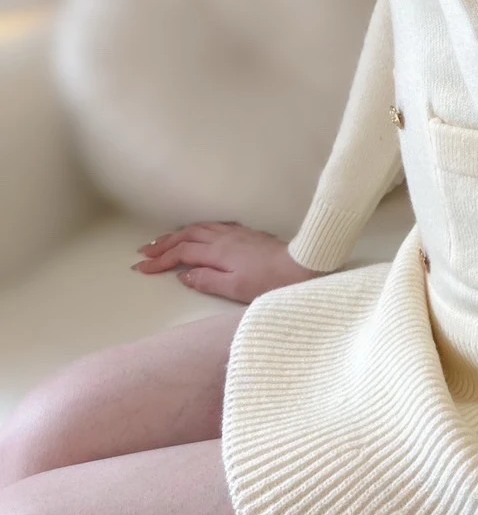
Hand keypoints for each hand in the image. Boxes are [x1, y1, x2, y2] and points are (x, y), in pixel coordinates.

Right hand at [131, 220, 320, 304]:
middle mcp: (223, 238)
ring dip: (177, 234)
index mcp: (217, 252)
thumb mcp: (234, 288)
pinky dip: (196, 229)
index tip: (141, 268)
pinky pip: (213, 226)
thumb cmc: (268, 282)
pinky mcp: (245, 233)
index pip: (181, 254)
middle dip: (163, 244)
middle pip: (186, 236)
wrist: (299, 266)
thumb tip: (183, 275)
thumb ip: (206, 280)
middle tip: (144, 252)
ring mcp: (235, 233)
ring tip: (162, 240)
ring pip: (199, 228)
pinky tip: (197, 232)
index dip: (160, 260)